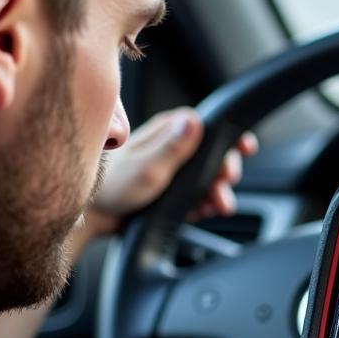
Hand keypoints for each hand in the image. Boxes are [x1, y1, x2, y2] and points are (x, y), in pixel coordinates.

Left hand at [75, 107, 255, 252]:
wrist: (93, 216)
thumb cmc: (113, 187)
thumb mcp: (147, 167)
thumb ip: (173, 147)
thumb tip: (194, 121)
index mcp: (168, 130)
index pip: (210, 125)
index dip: (230, 138)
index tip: (245, 148)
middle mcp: (171, 145)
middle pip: (213, 154)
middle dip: (223, 173)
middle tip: (223, 187)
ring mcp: (171, 168)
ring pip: (206, 177)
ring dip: (215, 192)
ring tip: (216, 207)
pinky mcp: (169, 189)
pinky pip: (195, 195)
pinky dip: (202, 204)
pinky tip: (201, 213)